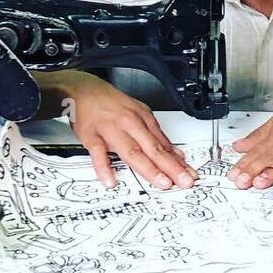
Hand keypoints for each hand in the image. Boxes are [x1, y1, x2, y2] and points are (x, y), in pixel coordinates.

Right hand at [61, 72, 195, 191]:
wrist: (83, 89)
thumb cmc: (111, 104)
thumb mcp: (138, 114)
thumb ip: (155, 136)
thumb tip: (174, 154)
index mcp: (142, 118)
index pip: (163, 144)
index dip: (178, 161)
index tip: (189, 174)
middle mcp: (129, 123)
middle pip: (153, 148)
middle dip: (170, 166)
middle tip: (183, 181)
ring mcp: (110, 129)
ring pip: (132, 151)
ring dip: (148, 168)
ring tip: (161, 182)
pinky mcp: (91, 135)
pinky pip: (98, 152)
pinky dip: (104, 167)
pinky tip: (110, 180)